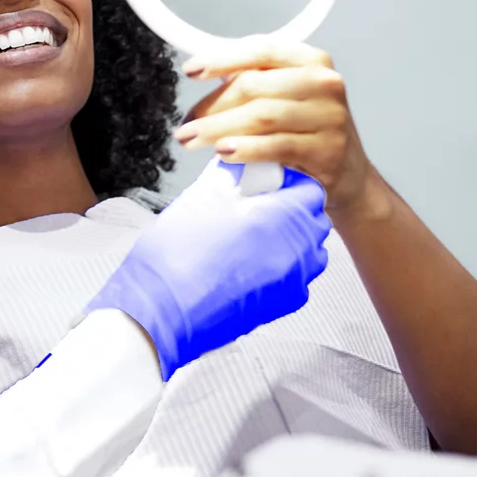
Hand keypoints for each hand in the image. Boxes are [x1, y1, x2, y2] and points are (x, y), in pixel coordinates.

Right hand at [83, 158, 331, 378]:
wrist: (161, 310)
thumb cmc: (176, 258)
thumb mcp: (200, 198)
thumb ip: (227, 176)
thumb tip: (235, 166)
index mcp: (280, 217)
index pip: (310, 190)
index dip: (290, 183)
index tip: (269, 182)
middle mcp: (295, 250)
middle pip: (314, 220)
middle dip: (294, 209)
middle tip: (261, 206)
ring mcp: (291, 281)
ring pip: (311, 251)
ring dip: (293, 239)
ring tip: (258, 236)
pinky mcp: (281, 305)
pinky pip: (298, 278)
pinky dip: (285, 267)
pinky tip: (253, 263)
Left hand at [174, 38, 375, 216]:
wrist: (349, 175)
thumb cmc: (308, 132)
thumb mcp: (288, 96)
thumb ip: (255, 82)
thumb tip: (205, 77)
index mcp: (311, 61)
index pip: (261, 50)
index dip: (221, 59)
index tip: (191, 71)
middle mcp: (324, 83)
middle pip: (254, 86)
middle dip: (212, 105)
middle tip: (185, 124)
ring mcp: (329, 117)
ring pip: (261, 116)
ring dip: (218, 128)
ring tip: (192, 139)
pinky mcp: (326, 151)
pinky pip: (276, 146)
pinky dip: (245, 148)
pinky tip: (223, 152)